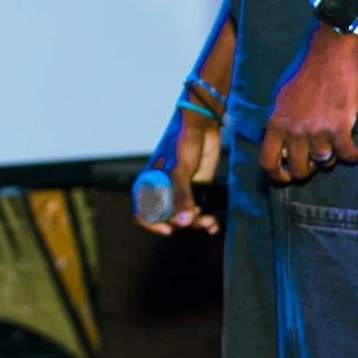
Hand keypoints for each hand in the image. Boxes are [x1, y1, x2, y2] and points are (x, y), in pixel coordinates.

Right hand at [137, 106, 220, 234]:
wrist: (203, 127)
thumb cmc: (182, 143)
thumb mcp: (179, 170)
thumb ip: (181, 196)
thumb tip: (183, 223)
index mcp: (149, 184)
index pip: (143, 212)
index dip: (152, 224)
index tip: (169, 230)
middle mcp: (163, 191)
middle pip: (168, 219)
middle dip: (183, 223)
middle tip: (199, 217)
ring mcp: (180, 192)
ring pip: (185, 218)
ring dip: (197, 223)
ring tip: (210, 221)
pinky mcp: (196, 191)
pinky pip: (198, 213)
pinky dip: (206, 221)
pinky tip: (214, 225)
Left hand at [260, 27, 357, 182]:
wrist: (330, 55)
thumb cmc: (306, 75)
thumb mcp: (282, 100)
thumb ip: (280, 125)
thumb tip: (281, 151)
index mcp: (276, 123)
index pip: (267, 161)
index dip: (277, 176)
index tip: (287, 178)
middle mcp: (294, 130)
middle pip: (299, 169)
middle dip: (309, 169)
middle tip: (315, 160)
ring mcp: (317, 130)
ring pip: (324, 162)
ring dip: (331, 158)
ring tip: (335, 146)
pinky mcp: (340, 126)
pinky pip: (346, 154)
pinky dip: (352, 155)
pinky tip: (354, 152)